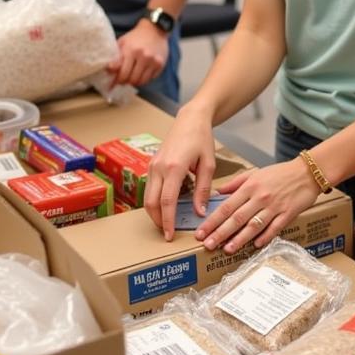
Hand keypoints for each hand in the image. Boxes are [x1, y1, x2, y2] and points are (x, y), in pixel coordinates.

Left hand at [108, 20, 168, 87]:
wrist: (155, 29)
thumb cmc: (135, 37)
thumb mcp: (122, 43)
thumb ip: (115, 57)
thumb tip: (109, 71)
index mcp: (131, 50)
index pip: (123, 74)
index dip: (117, 80)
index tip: (114, 82)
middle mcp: (143, 56)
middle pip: (132, 79)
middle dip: (126, 82)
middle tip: (123, 80)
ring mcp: (153, 61)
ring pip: (142, 81)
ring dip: (135, 82)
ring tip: (132, 77)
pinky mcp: (161, 64)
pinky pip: (151, 78)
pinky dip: (145, 78)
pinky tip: (142, 72)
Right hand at [144, 107, 216, 241]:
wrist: (190, 120)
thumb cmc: (201, 139)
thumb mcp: (208, 164)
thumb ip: (203, 189)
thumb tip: (199, 212)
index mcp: (174, 167)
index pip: (167, 201)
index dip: (168, 221)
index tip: (170, 235)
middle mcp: (159, 167)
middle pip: (151, 203)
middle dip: (158, 221)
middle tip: (168, 233)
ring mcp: (152, 166)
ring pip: (146, 197)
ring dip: (155, 212)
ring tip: (167, 222)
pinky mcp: (151, 165)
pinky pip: (149, 188)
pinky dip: (154, 200)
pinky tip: (167, 205)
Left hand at [195, 160, 320, 254]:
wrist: (307, 172)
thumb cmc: (280, 173)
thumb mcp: (255, 173)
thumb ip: (236, 183)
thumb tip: (217, 192)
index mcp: (250, 187)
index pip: (227, 206)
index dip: (213, 220)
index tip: (201, 232)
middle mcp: (260, 197)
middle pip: (237, 218)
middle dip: (221, 233)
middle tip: (208, 245)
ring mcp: (274, 207)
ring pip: (254, 225)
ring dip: (240, 239)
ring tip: (227, 249)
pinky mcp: (288, 214)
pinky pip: (275, 228)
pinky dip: (265, 237)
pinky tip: (256, 245)